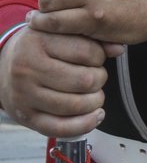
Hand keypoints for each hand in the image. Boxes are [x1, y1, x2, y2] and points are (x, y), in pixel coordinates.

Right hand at [0, 27, 117, 137]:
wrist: (4, 69)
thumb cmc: (42, 49)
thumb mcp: (61, 34)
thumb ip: (92, 38)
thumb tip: (119, 49)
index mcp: (37, 41)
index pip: (88, 52)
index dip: (100, 57)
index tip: (95, 58)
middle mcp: (26, 68)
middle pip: (85, 80)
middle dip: (100, 80)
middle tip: (95, 77)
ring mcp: (24, 95)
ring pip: (76, 105)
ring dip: (95, 101)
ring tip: (94, 94)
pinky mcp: (26, 118)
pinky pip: (61, 128)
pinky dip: (85, 124)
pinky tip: (96, 115)